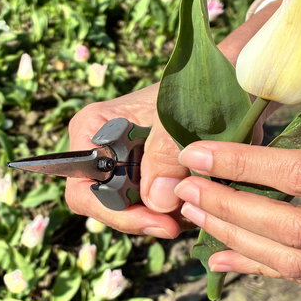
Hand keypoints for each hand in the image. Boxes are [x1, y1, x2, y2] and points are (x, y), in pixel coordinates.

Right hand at [64, 84, 187, 238]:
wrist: (217, 78)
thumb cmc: (190, 85)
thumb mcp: (177, 116)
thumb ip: (164, 154)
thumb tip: (157, 203)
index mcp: (91, 129)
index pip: (83, 192)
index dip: (116, 213)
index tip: (158, 221)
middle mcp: (98, 149)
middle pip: (106, 206)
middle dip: (143, 217)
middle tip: (179, 222)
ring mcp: (121, 163)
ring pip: (130, 209)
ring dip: (161, 216)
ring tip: (193, 209)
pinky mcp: (144, 173)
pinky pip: (149, 204)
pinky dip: (170, 209)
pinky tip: (193, 202)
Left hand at [171, 122, 300, 283]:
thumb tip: (250, 145)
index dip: (246, 167)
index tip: (198, 153)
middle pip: (298, 231)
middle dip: (231, 209)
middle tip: (185, 188)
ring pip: (300, 265)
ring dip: (238, 240)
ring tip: (196, 214)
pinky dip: (263, 267)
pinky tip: (223, 253)